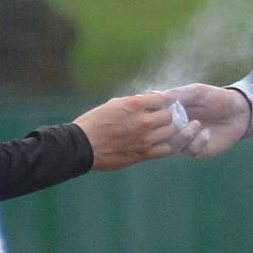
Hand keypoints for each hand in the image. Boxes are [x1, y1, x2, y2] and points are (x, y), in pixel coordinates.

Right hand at [73, 92, 200, 170]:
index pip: (163, 98)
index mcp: (135, 104)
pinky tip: (163, 143)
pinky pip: (166, 149)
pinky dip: (168, 145)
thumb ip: (135, 101)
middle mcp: (144, 120)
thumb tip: (150, 99)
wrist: (81, 146)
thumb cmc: (94, 122)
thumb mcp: (114, 103)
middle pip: (169, 115)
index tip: (162, 104)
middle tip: (163, 117)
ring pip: (171, 131)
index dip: (164, 100)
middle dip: (167, 115)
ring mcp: (145, 138)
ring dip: (169, 130)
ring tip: (163, 130)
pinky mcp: (143, 154)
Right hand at [160, 84, 251, 158]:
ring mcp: (186, 140)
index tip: (155, 109)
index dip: (152, 114)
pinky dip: (197, 142)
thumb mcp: (197, 91)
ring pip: (172, 145)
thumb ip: (177, 94)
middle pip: (158, 134)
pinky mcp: (198, 149)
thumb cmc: (216, 97)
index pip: (153, 116)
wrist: (239, 111)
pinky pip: (190, 151)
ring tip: (196, 123)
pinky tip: (207, 132)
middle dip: (164, 128)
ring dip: (183, 135)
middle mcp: (175, 127)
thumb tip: (154, 94)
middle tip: (176, 120)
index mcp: (171, 112)